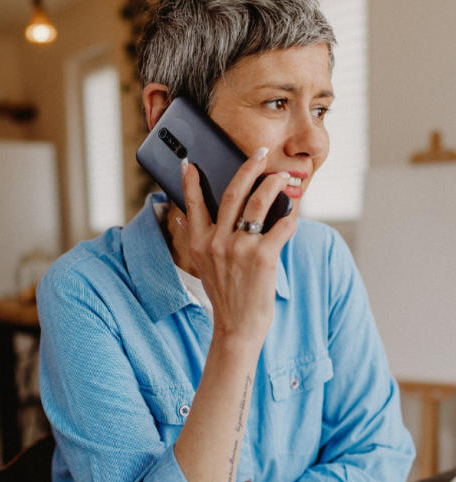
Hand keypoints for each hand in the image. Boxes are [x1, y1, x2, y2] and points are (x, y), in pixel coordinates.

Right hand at [181, 149, 297, 346]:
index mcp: (199, 244)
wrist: (237, 327)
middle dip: (248, 168)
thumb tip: (194, 218)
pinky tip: (293, 216)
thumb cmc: (226, 295)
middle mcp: (216, 243)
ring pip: (258, 203)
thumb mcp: (205, 267)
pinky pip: (281, 226)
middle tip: (260, 153)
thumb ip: (203, 241)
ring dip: (273, 185)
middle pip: (233, 194)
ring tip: (282, 178)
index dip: (191, 182)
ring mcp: (239, 249)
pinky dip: (290, 218)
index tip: (189, 163)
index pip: (193, 205)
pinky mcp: (262, 257)